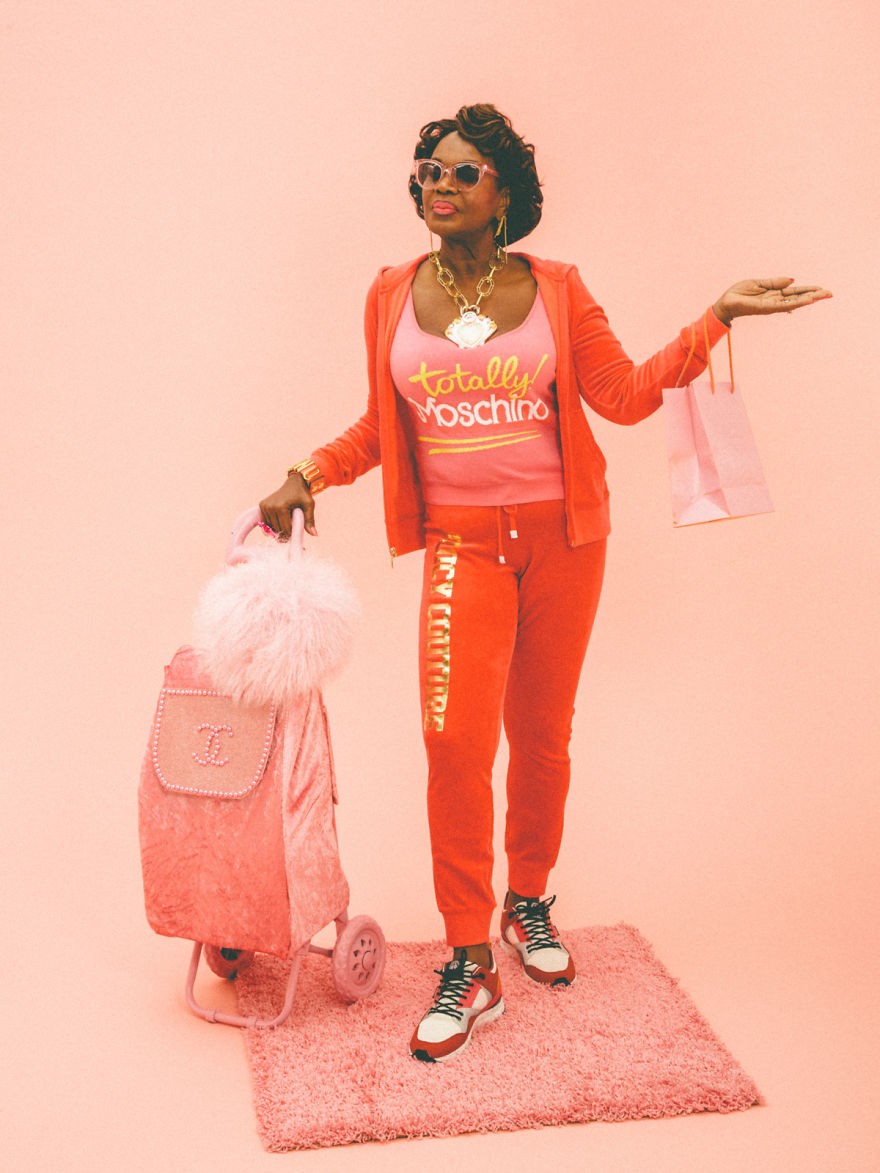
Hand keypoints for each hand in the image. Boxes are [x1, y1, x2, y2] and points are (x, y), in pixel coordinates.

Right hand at [259, 474, 316, 540]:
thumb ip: (310, 520)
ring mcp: (264, 506)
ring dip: (279, 526)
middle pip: (277, 528)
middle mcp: (270, 506)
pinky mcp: (261, 505)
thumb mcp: (309, 505)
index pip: (285, 528)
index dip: (292, 533)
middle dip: (285, 530)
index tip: (297, 531)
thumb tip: (314, 534)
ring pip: (271, 526)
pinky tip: (280, 519)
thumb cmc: (303, 494)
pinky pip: (266, 521)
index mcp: (280, 507)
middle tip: (292, 525)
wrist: (294, 483)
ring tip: (287, 519)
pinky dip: (273, 523)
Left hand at [713, 277, 831, 325]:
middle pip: (799, 298)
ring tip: (823, 296)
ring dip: (809, 299)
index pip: (796, 292)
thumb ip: (776, 282)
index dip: (809, 290)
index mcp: (775, 294)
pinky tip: (805, 301)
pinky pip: (783, 306)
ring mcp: (772, 306)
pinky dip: (795, 303)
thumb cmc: (739, 293)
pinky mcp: (766, 308)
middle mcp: (776, 301)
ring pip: (794, 302)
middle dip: (814, 296)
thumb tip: (792, 280)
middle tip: (830, 294)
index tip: (822, 290)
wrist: (725, 303)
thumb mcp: (759, 283)